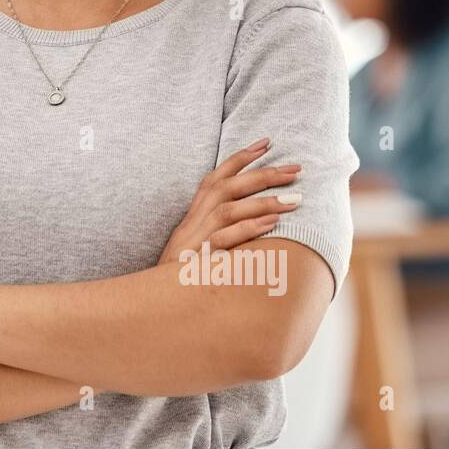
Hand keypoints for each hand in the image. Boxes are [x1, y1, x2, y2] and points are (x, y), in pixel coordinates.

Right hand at [156, 139, 301, 266]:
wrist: (153, 306)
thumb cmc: (182, 278)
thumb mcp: (195, 249)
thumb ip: (219, 232)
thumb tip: (257, 220)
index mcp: (192, 217)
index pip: (215, 178)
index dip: (239, 158)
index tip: (267, 142)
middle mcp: (192, 223)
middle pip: (226, 188)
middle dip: (262, 174)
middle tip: (296, 169)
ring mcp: (193, 241)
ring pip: (227, 210)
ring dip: (263, 201)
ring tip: (295, 199)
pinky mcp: (197, 262)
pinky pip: (224, 240)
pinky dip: (249, 228)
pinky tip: (273, 223)